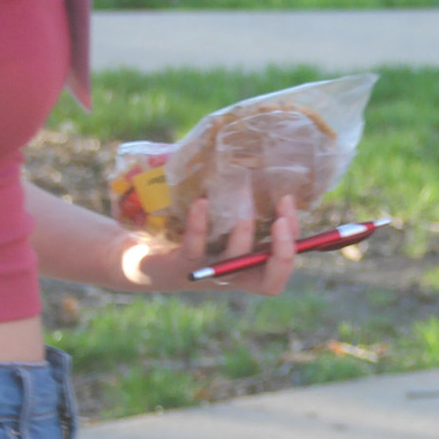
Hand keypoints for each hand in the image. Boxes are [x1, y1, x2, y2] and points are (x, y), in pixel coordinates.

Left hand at [119, 195, 300, 295]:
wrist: (145, 256)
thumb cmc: (192, 233)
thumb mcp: (222, 220)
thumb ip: (245, 204)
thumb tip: (265, 157)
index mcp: (249, 267)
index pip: (281, 269)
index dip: (293, 245)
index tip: (289, 209)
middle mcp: (234, 276)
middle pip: (270, 280)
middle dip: (282, 250)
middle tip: (282, 219)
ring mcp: (208, 272)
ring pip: (234, 262)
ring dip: (243, 234)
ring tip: (243, 204)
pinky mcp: (180, 264)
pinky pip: (194, 247)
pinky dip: (199, 224)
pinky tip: (201, 202)